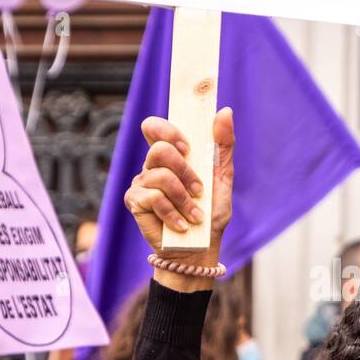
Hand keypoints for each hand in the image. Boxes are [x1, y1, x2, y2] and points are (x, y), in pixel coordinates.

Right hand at [124, 108, 234, 290]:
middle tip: (199, 190)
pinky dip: (173, 213)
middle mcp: (152, 166)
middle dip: (185, 171)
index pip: (155, 128)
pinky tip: (181, 225)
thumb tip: (224, 111)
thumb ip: (223, 144)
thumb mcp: (223, 177)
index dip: (168, 130)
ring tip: (195, 215)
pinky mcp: (135, 202)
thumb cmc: (210, 213)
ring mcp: (141, 183)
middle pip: (159, 150)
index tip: (188, 147)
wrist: (200, 248)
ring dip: (184, 198)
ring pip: (160, 176)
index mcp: (171, 156)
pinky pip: (154, 197)